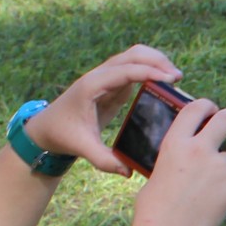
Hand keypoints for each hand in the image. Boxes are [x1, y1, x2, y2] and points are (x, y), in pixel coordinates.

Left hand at [27, 44, 182, 177]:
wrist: (47, 128)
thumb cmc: (63, 135)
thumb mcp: (82, 148)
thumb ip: (104, 160)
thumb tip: (128, 171)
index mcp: (92, 85)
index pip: (125, 70)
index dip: (149, 72)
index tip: (171, 79)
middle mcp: (99, 76)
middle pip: (133, 54)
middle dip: (157, 61)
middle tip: (177, 78)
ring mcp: (106, 77)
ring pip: (134, 57)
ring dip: (155, 62)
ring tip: (174, 79)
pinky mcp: (112, 84)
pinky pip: (134, 70)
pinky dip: (150, 71)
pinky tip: (164, 85)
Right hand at [135, 97, 225, 225]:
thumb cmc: (156, 209)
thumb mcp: (158, 172)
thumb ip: (177, 158)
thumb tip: (186, 158)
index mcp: (175, 142)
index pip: (196, 109)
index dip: (207, 106)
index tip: (212, 109)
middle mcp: (199, 148)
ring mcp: (219, 165)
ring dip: (225, 171)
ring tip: (207, 193)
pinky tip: (214, 205)